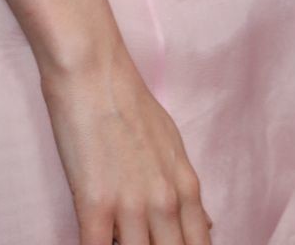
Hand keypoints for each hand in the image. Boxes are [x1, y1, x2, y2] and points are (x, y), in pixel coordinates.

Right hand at [41, 48, 210, 244]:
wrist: (90, 66)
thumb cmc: (125, 95)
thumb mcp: (170, 140)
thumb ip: (184, 188)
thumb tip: (205, 225)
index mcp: (186, 187)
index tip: (161, 242)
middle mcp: (165, 202)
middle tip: (136, 236)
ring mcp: (131, 205)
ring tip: (114, 234)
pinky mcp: (95, 203)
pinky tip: (90, 240)